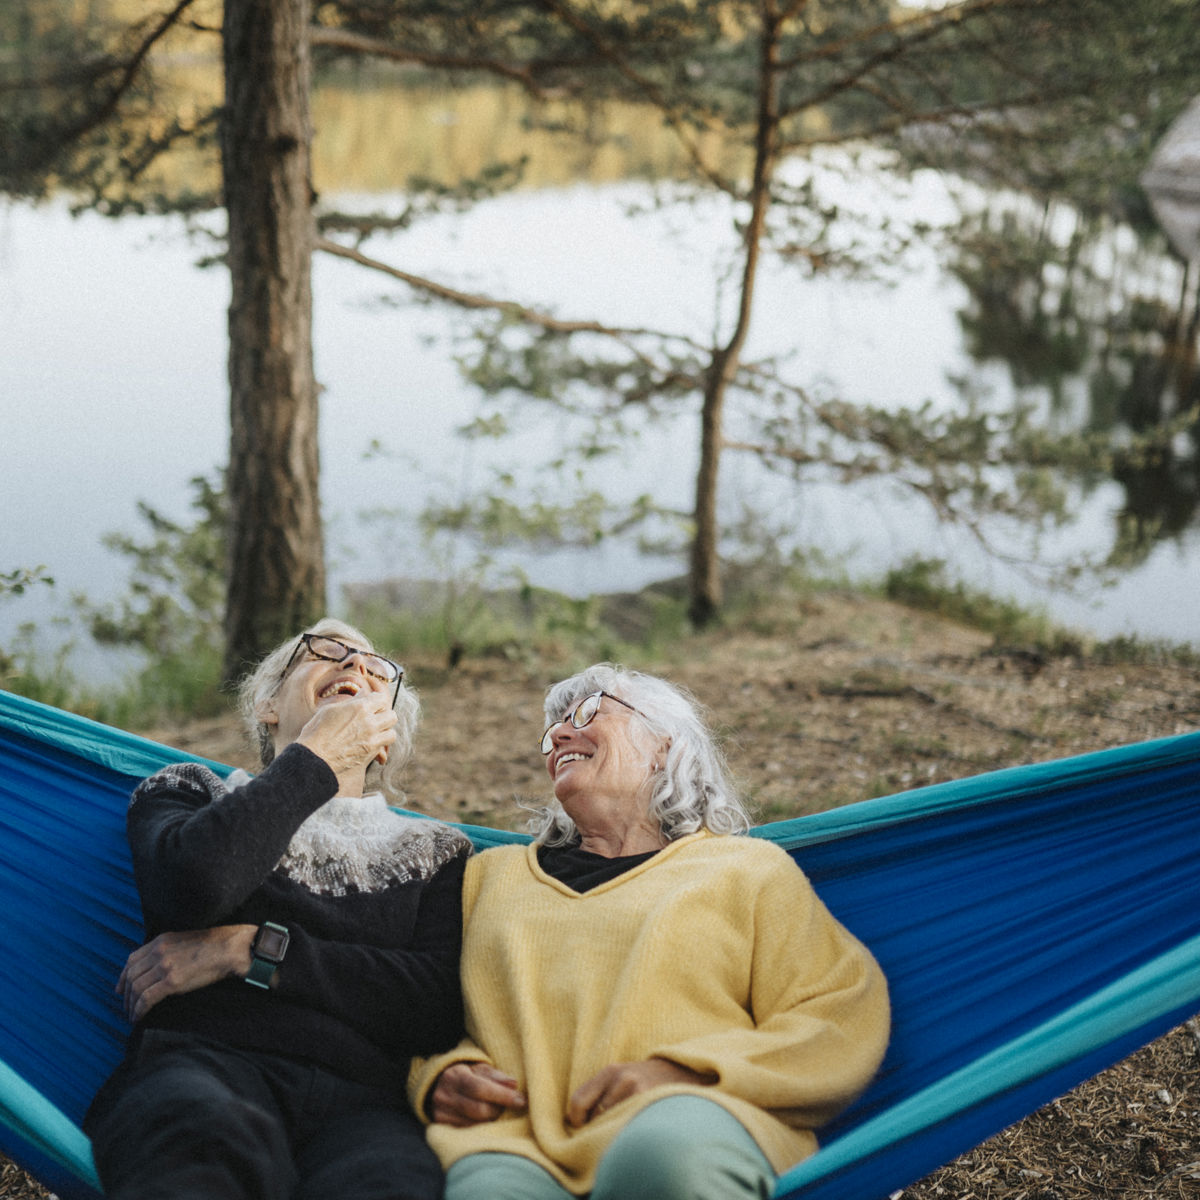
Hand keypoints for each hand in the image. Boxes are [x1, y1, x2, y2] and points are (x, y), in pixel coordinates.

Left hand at [117, 925, 255, 1022]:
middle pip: (131, 975)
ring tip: (132, 1015)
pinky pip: (146, 998)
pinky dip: (139, 1010)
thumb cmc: (213, 945)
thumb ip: (168, 951)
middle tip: (126, 1007)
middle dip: (126, 994)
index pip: (131, 960)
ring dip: (131, 1005)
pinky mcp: (172, 980)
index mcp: (161, 941)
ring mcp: (164, 966)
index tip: (120, 989)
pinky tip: (139, 1017)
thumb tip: (157, 968)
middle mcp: (159, 952)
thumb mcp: (184, 941)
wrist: (230, 948)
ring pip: (136, 988)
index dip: (122, 977)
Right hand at [296, 693, 397, 777]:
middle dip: (385, 715)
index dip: (377, 700)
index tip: (372, 703)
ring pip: (392, 733)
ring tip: (375, 732)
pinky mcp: (370, 754)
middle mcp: (370, 722)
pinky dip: (380, 745)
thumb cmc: (316, 732)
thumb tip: (363, 693)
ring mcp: (372, 739)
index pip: (382, 698)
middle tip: (375, 718)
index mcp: (360, 708)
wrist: (313, 758)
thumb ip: (351, 701)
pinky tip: (370, 743)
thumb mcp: (330, 709)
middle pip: (392, 715)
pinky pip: (384, 747)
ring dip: (385, 731)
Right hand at [428, 1062, 525, 1126]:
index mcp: (455, 1076)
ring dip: (492, 1120)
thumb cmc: (467, 1076)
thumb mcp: (479, 1069)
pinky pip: (468, 1133)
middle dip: (499, 1109)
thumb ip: (496, 1076)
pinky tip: (489, 1123)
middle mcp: (444, 1096)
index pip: (480, 1088)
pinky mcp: (442, 1128)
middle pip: (478, 1110)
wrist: (438, 1086)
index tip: (521, 1100)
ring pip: (475, 1124)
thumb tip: (514, 1084)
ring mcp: (442, 1114)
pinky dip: (483, 1129)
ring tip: (499, 1112)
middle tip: (512, 1106)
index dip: (503, 1095)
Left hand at [566, 1059, 715, 1126]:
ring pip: (611, 1124)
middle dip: (597, 1128)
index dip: (576, 1120)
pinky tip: (634, 1131)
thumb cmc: (645, 1080)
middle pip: (594, 1116)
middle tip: (606, 1132)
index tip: (583, 1128)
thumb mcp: (621, 1077)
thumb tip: (573, 1122)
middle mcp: (622, 1078)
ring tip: (623, 1129)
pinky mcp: (650, 1102)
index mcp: (610, 1071)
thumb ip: (600, 1093)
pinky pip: (627, 1127)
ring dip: (613, 1131)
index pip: (578, 1101)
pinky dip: (626, 1133)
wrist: (682, 1072)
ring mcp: (638, 1091)